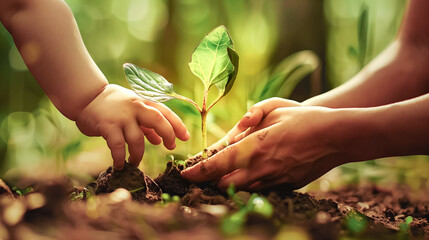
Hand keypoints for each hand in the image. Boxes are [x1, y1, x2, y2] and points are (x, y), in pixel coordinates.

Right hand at [76, 84, 188, 169]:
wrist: (87, 97)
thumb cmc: (115, 105)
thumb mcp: (134, 110)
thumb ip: (147, 125)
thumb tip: (161, 141)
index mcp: (144, 102)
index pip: (165, 112)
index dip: (177, 125)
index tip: (185, 138)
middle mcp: (135, 107)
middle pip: (158, 120)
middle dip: (168, 134)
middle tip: (169, 148)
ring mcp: (121, 116)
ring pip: (137, 139)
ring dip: (138, 155)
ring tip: (134, 163)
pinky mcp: (107, 125)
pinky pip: (117, 146)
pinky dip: (120, 158)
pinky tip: (120, 165)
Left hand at [182, 98, 344, 190]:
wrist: (337, 138)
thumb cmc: (305, 119)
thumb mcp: (276, 107)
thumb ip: (250, 116)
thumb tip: (235, 126)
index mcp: (255, 146)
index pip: (217, 165)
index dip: (197, 172)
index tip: (185, 173)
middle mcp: (260, 168)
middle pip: (223, 182)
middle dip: (210, 179)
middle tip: (203, 170)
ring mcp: (273, 180)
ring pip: (239, 189)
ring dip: (227, 182)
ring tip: (223, 171)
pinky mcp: (284, 186)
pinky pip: (258, 190)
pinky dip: (247, 184)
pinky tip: (249, 172)